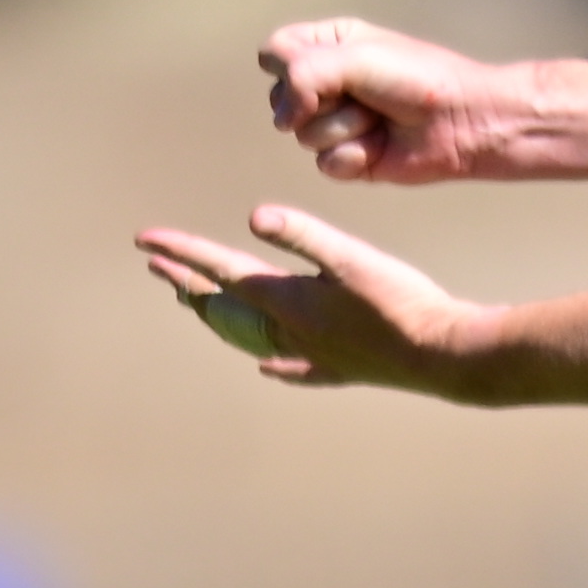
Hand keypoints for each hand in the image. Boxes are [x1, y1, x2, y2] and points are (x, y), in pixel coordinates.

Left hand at [132, 206, 476, 390]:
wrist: (443, 355)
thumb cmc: (402, 302)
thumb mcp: (352, 257)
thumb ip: (303, 235)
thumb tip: (255, 218)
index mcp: (286, 301)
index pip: (220, 270)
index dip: (182, 253)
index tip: (145, 242)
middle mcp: (288, 332)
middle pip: (223, 308)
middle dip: (188, 284)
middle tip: (159, 268)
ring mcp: (311, 355)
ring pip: (246, 337)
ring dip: (216, 318)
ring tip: (194, 306)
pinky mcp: (338, 369)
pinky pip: (289, 368)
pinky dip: (270, 363)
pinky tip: (266, 367)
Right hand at [262, 16, 587, 184]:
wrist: (462, 121)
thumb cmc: (417, 79)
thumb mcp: (356, 58)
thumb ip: (303, 73)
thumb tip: (281, 120)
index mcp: (327, 45)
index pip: (273, 53)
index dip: (290, 67)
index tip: (332, 67)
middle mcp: (325, 83)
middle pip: (280, 98)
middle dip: (323, 100)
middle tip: (367, 93)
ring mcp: (333, 122)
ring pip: (303, 135)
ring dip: (346, 128)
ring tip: (380, 119)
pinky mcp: (347, 157)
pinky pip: (325, 164)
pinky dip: (356, 155)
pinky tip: (383, 146)